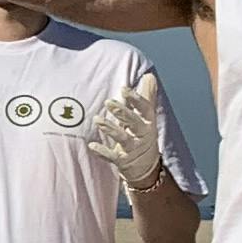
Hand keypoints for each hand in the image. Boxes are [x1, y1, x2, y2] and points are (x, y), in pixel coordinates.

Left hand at [83, 64, 166, 188]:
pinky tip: (92, 145)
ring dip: (110, 128)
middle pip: (134, 123)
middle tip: (109, 102)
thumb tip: (149, 76)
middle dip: (123, 112)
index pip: (145, 108)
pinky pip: (112, 156)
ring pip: (123, 138)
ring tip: (97, 119)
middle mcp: (143, 134)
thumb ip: (147, 96)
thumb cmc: (143, 134)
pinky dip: (102, 152)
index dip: (136, 98)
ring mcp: (133, 148)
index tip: (124, 89)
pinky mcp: (124, 161)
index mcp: (148, 121)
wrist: (146, 166)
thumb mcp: (147, 116)